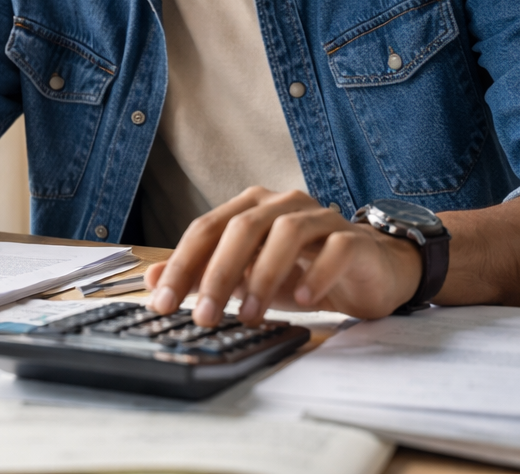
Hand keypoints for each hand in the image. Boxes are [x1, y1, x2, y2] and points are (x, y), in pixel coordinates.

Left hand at [142, 187, 422, 325]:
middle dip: (218, 274)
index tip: (161, 302)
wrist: (369, 272)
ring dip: (262, 276)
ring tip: (248, 316)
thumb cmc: (302, 272)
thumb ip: (201, 274)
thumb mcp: (245, 277)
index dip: (181, 265)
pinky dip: (316, 274)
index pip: (206, 228)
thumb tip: (151, 281)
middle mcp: (283, 204)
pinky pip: (335, 249)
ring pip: (286, 234)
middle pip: (242, 228)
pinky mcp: (354, 239)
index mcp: (251, 207)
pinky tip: (303, 300)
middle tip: (204, 316)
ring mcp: (321, 217)